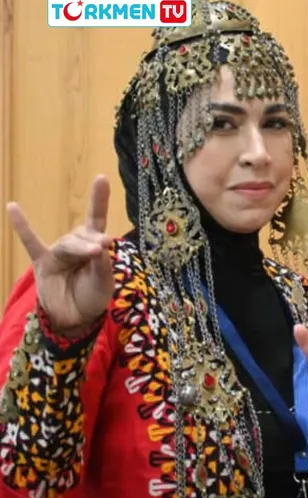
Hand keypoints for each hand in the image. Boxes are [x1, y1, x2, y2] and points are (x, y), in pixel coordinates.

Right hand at [6, 175, 113, 337]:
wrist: (74, 319)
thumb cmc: (92, 297)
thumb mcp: (103, 283)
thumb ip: (102, 265)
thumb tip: (101, 243)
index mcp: (95, 247)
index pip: (97, 220)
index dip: (99, 200)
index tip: (101, 179)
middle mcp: (77, 246)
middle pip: (82, 236)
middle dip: (91, 243)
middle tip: (101, 250)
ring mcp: (58, 254)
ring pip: (67, 244)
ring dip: (78, 248)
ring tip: (93, 253)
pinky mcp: (42, 263)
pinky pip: (31, 243)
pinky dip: (22, 227)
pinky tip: (13, 207)